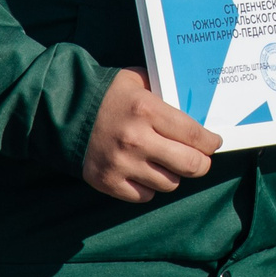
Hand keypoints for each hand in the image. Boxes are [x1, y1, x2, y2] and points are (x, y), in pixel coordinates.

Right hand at [81, 67, 222, 201]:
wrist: (62, 111)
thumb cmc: (107, 94)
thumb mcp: (138, 81)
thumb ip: (164, 94)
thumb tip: (195, 111)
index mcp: (146, 110)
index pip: (194, 135)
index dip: (210, 142)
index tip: (214, 143)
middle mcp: (136, 139)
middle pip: (189, 165)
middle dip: (201, 163)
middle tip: (200, 159)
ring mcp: (121, 164)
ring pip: (169, 183)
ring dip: (173, 174)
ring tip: (167, 162)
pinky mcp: (107, 182)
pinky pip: (145, 195)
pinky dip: (149, 186)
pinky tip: (145, 171)